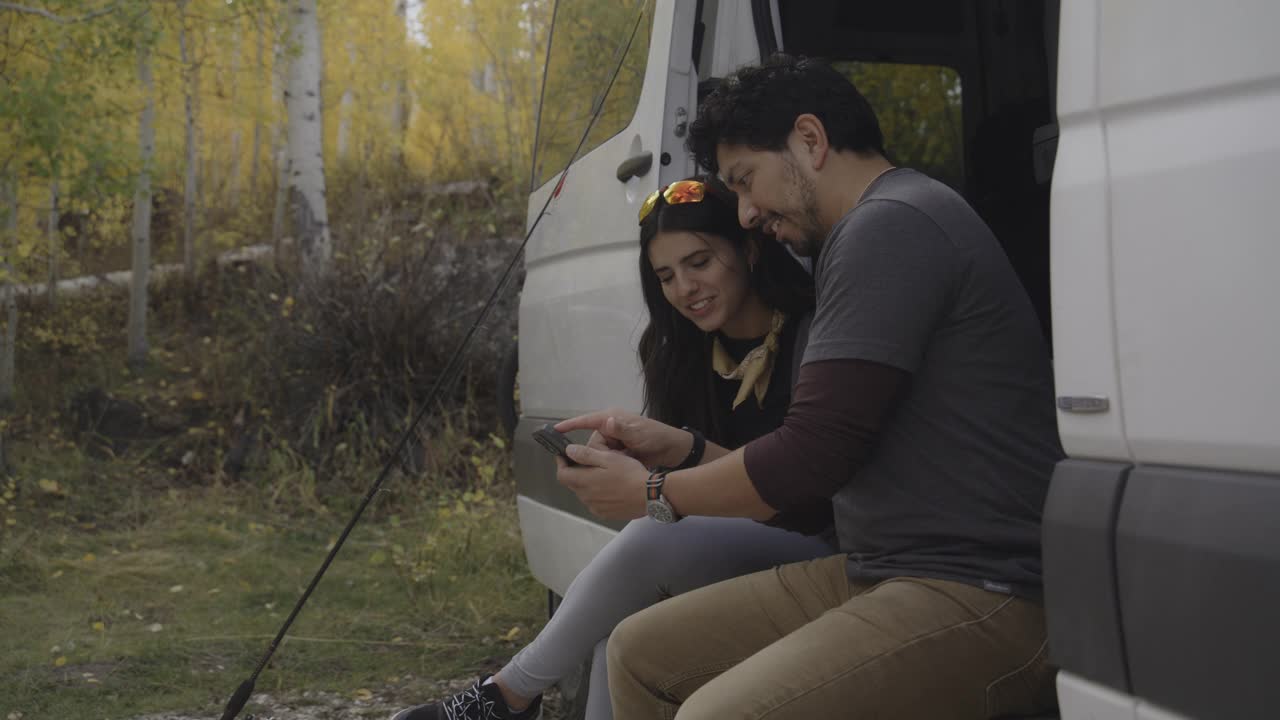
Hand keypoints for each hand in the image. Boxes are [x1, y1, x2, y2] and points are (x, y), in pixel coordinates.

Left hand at [555, 443, 649, 520]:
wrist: (648, 495)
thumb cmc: (630, 474)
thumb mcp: (608, 458)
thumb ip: (586, 454)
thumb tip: (569, 451)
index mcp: (584, 481)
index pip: (562, 474)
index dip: (561, 464)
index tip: (564, 456)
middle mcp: (586, 497)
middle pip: (572, 483)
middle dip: (576, 472)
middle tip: (588, 462)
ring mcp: (595, 507)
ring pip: (584, 493)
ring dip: (587, 483)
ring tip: (603, 474)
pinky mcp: (605, 513)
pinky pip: (594, 502)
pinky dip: (597, 494)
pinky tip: (610, 487)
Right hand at [556, 409, 691, 468]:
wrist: (672, 450)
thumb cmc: (656, 437)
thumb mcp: (639, 433)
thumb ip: (622, 429)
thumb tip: (608, 421)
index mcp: (612, 419)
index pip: (586, 420)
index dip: (571, 425)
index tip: (555, 429)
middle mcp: (610, 429)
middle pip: (591, 444)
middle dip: (600, 455)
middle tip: (619, 457)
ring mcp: (613, 441)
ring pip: (598, 455)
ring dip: (608, 461)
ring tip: (625, 461)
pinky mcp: (617, 453)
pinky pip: (606, 460)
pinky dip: (610, 465)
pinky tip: (621, 466)